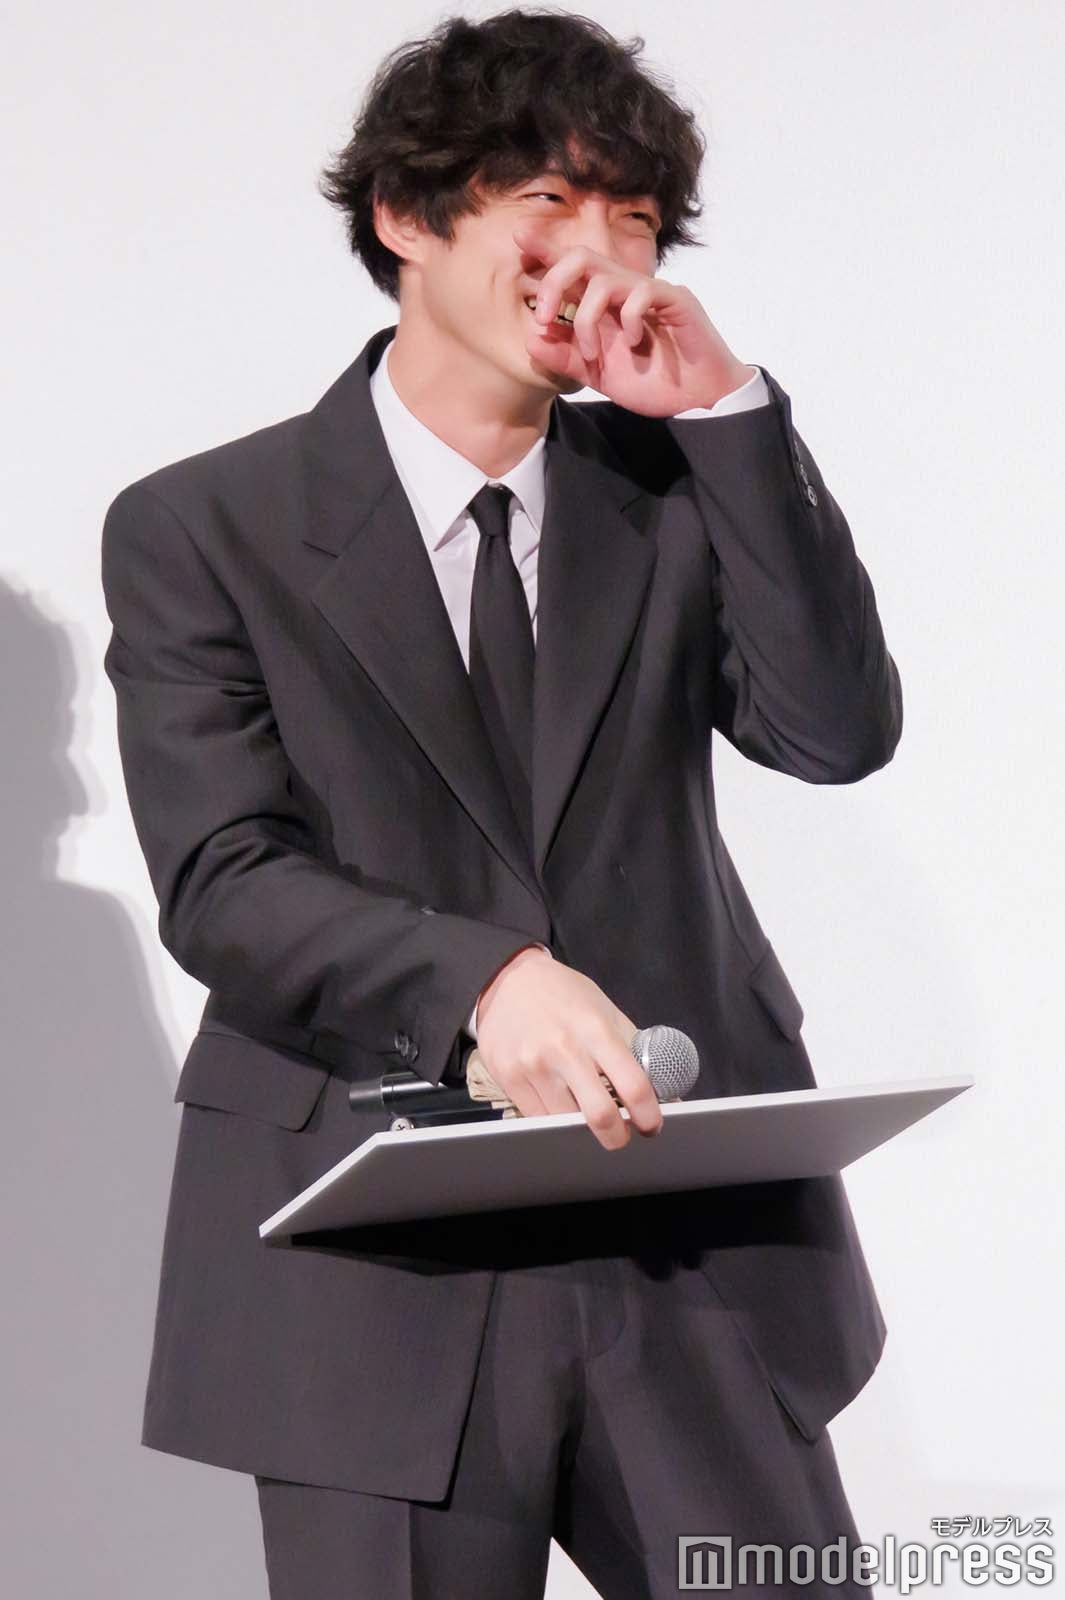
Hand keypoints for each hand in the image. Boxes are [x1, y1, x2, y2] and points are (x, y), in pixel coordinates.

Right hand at [475, 946, 662, 1149]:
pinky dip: (553, 1120)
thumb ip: (630, 1047)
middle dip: (618, 1136)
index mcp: (595, 1030)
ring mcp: (532, 1065)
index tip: (651, 1125)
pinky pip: (538, 1118)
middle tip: (621, 1135)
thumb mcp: (604, 1009)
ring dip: (581, 1128)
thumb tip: (661, 1086)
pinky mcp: (508, 1077)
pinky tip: (559, 1105)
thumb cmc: (562, 995)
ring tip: (585, 1113)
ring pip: (566, 1122)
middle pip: (600, 1115)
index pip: (633, 1085)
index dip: (648, 1115)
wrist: (508, 980)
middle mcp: (563, 1049)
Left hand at [515, 225, 754, 416]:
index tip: (518, 237)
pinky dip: (629, 319)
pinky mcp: (676, 301)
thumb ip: (567, 358)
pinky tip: (635, 345)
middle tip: (543, 317)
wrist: (698, 402)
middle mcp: (625, 291)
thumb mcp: (599, 376)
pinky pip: (644, 293)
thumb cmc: (655, 385)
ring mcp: (651, 293)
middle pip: (582, 256)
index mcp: (606, 306)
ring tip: (595, 354)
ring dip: (588, 319)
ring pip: (605, 279)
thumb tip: (530, 338)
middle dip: (555, 282)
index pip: (573, 268)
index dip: (547, 249)